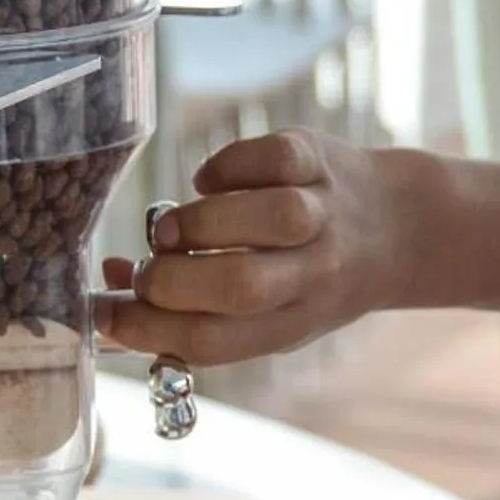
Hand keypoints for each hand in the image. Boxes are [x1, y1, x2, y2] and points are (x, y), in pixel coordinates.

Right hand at [96, 131, 420, 367]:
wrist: (397, 230)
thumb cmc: (308, 278)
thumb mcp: (267, 314)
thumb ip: (193, 311)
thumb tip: (110, 294)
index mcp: (290, 324)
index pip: (213, 341)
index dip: (147, 329)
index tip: (102, 313)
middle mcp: (313, 274)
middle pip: (242, 287)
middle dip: (174, 281)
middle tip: (147, 271)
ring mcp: (322, 214)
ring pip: (270, 220)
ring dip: (203, 224)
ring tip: (172, 229)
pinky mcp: (318, 160)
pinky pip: (272, 157)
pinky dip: (227, 167)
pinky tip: (209, 182)